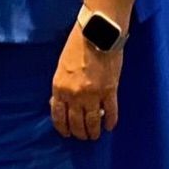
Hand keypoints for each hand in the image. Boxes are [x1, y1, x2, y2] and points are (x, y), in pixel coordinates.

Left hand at [50, 25, 121, 141]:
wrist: (98, 32)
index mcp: (60, 87)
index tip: (66, 133)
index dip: (63, 128)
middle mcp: (74, 95)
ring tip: (95, 135)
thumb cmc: (78, 44)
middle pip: (76, 122)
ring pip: (93, 122)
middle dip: (79, 133)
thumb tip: (61, 102)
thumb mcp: (62, 66)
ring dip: (94, 132)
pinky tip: (110, 127)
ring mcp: (93, 95)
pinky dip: (111, 122)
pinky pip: (111, 112)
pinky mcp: (110, 91)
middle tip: (83, 136)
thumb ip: (62, 86)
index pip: (58, 116)